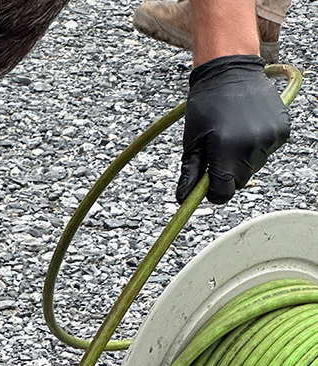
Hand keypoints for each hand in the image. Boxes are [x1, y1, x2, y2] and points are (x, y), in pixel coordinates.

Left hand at [177, 55, 289, 204]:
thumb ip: (190, 172)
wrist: (230, 68)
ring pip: (253, 167)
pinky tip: (248, 127)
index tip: (208, 184)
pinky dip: (257, 146)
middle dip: (227, 174)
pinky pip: (266, 152)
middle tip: (219, 151)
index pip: (223, 193)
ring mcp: (269, 138)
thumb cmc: (207, 103)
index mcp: (225, 150)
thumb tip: (183, 199)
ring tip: (234, 133)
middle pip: (239, 182)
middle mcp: (250, 146)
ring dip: (242, 159)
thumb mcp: (192, 140)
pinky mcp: (281, 130)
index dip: (213, 192)